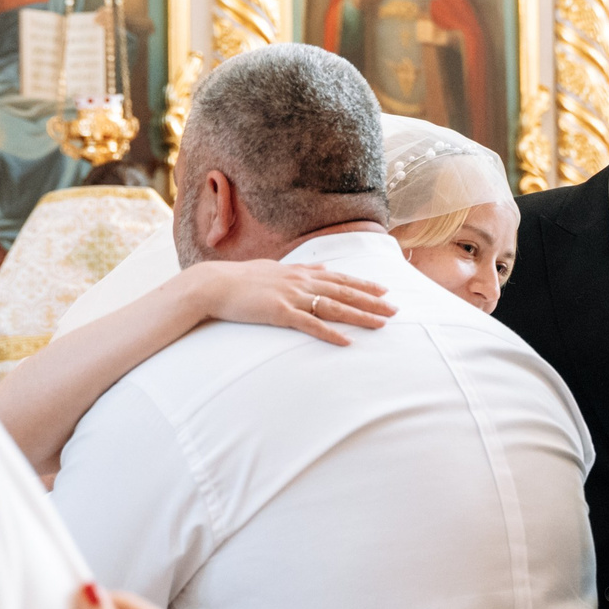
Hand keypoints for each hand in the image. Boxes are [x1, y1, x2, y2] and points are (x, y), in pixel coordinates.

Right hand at [179, 260, 394, 346]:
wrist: (213, 284)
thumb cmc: (241, 279)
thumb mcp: (274, 268)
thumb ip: (299, 268)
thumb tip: (320, 267)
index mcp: (300, 273)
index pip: (340, 278)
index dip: (364, 284)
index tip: (385, 290)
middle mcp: (301, 282)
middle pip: (344, 292)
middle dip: (372, 301)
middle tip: (395, 309)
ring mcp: (291, 297)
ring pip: (334, 307)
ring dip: (360, 316)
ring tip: (382, 323)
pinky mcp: (279, 313)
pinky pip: (310, 325)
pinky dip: (330, 333)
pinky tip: (346, 341)